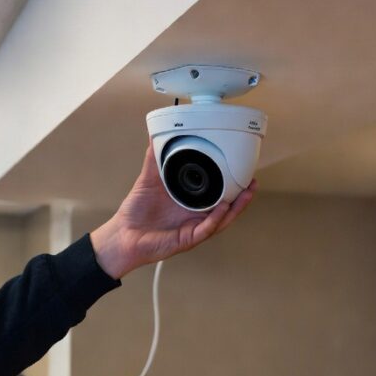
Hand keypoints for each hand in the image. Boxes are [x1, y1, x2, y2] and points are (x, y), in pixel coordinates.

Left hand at [90, 144, 256, 278]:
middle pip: (226, 208)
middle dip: (242, 197)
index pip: (216, 194)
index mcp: (190, 203)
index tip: (241, 170)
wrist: (123, 235)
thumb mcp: (148, 180)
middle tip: (252, 183)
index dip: (231, 184)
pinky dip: (216, 219)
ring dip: (236, 208)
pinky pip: (206, 229)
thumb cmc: (137, 213)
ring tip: (246, 194)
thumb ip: (154, 159)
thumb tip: (155, 137)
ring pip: (222, 219)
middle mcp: (195, 216)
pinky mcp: (187, 239)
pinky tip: (223, 209)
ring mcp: (193, 228)